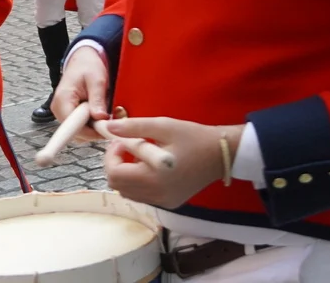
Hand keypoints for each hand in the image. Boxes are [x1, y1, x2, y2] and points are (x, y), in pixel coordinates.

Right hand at [51, 46, 108, 142]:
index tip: (106, 128)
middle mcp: (58, 109)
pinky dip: (91, 124)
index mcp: (63, 99)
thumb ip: (97, 99)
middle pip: (76, 132)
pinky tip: (98, 113)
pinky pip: (80, 128)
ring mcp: (62, 113)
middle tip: (110, 118)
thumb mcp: (97, 80)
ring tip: (104, 112)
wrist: (82, 60)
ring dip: (94, 127)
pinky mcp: (68, 115)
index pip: (73, 127)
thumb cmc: (88, 66)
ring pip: (79, 132)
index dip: (91, 131)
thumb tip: (100, 118)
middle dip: (95, 129)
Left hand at [102, 118, 243, 209]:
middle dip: (116, 164)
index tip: (121, 141)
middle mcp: (157, 195)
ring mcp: (163, 202)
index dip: (111, 156)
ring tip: (139, 155)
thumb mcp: (163, 126)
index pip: (115, 174)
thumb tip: (108, 128)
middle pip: (118, 186)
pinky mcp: (170, 203)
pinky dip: (138, 183)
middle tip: (127, 146)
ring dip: (126, 174)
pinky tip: (149, 167)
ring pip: (128, 193)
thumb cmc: (193, 137)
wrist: (221, 154)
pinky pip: (142, 197)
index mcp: (154, 177)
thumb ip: (133, 127)